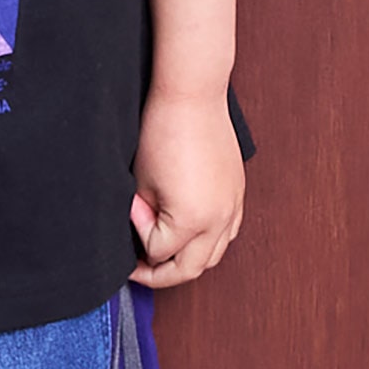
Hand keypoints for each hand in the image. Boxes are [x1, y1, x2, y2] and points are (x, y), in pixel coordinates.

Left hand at [128, 89, 244, 287]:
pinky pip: (227, 233)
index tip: (131, 213)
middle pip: (190, 268)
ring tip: (164, 253)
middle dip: (162, 273)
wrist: (192, 96)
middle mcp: (219, 220)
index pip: (159, 251)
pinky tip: (191, 235)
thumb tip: (145, 229)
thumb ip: (144, 215)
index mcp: (192, 219)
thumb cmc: (164, 130)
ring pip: (213, 255)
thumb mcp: (142, 180)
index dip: (138, 233)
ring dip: (188, 260)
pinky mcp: (237, 194)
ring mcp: (232, 207)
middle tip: (140, 267)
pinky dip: (209, 242)